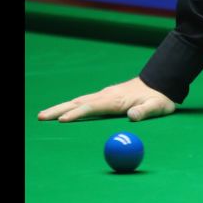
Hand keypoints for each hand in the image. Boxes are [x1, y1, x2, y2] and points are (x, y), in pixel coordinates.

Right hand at [38, 77, 175, 121]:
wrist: (161, 82)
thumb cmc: (160, 97)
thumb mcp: (157, 106)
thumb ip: (146, 111)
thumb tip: (133, 116)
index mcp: (117, 100)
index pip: (92, 107)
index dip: (77, 114)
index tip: (62, 120)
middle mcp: (107, 96)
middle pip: (78, 103)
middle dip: (59, 110)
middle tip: (41, 118)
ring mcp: (105, 95)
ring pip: (78, 102)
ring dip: (61, 108)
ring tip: (44, 116)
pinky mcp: (106, 97)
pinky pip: (84, 102)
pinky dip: (70, 107)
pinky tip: (63, 112)